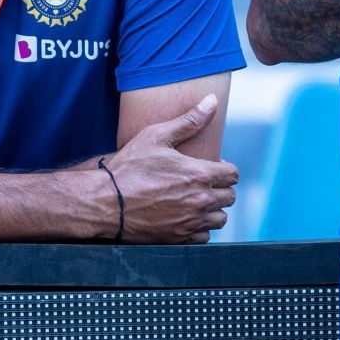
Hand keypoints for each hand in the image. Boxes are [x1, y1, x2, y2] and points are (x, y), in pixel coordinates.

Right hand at [107, 94, 238, 244]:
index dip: (224, 169)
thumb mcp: (156, 136)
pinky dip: (199, 227)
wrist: (106, 201)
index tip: (211, 168)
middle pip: (230, 197)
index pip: (233, 174)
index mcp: (199, 174)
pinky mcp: (180, 238)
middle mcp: (200, 200)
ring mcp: (191, 221)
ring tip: (196, 200)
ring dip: (212, 209)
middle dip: (220, 188)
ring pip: (220, 218)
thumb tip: (212, 101)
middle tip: (201, 183)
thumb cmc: (129, 167)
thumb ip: (189, 120)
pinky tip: (186, 217)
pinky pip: (205, 236)